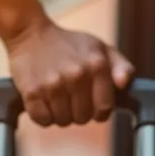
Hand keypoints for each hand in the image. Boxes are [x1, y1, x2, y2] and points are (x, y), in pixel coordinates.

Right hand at [6, 18, 135, 126]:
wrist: (30, 34)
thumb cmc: (69, 44)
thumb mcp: (100, 48)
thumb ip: (122, 66)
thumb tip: (124, 84)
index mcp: (97, 65)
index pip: (104, 108)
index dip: (99, 111)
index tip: (92, 105)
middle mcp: (76, 75)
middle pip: (83, 118)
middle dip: (78, 112)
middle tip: (71, 96)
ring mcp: (52, 84)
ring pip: (62, 121)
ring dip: (60, 113)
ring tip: (57, 96)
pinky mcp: (32, 92)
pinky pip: (43, 120)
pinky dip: (43, 115)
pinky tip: (44, 100)